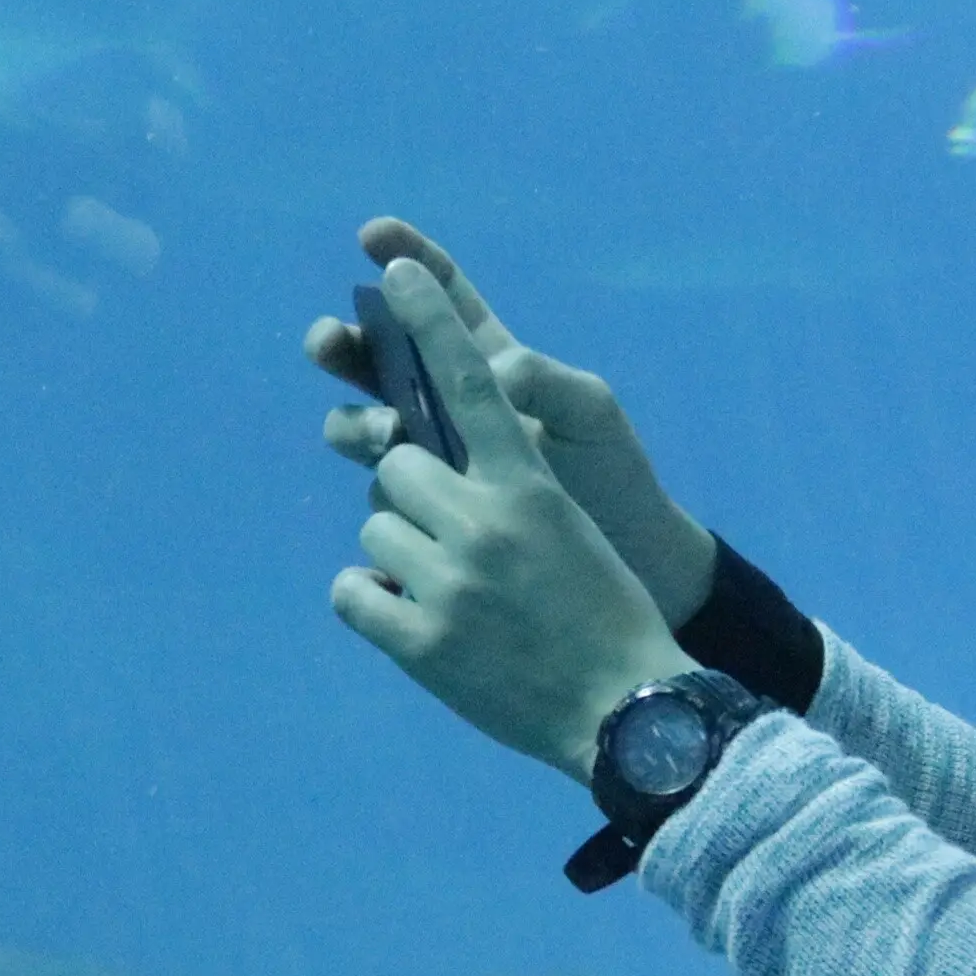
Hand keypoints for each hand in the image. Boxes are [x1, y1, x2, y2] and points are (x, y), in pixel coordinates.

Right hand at [303, 218, 719, 625]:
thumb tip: (492, 372)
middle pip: (373, 363)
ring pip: (362, 429)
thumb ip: (544, 379)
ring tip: (387, 433)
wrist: (632, 569)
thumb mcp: (591, 414)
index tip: (373, 237)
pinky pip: (378, 503)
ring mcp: (432, 469)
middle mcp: (448, 413)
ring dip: (357, 421)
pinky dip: (374, 490)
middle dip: (341, 344)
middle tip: (329, 342)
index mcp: (493, 368)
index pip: (444, 304)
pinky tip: (389, 496)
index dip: (407, 262)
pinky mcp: (423, 527)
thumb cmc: (615, 478)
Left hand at [325, 257, 693, 778]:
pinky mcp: (419, 642)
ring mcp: (448, 584)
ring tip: (453, 589)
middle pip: (394, 460)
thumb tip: (442, 458)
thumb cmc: (605, 608)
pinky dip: (370, 601)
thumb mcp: (570, 524)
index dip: (427, 317)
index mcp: (530, 486)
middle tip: (450, 527)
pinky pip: (350, 590)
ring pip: (373, 525)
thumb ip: (509, 482)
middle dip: (411, 486)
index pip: (472, 379)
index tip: (389, 263)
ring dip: (399, 549)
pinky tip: (414, 618)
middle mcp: (485, 524)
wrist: (625, 711)